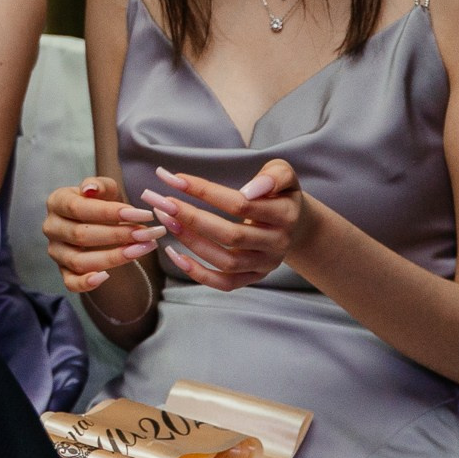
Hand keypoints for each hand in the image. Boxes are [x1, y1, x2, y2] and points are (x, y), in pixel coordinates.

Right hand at [44, 175, 161, 292]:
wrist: (100, 223)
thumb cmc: (103, 203)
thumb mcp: (106, 189)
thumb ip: (100, 185)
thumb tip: (90, 189)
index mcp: (57, 202)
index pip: (78, 208)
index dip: (110, 212)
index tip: (144, 214)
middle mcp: (52, 227)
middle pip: (80, 235)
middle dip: (118, 235)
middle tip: (147, 234)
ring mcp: (56, 251)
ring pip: (78, 261)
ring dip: (113, 257)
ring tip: (141, 250)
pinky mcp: (63, 271)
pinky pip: (70, 282)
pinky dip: (86, 283)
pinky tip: (106, 277)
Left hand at [140, 161, 309, 291]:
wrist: (296, 224)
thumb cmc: (279, 194)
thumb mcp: (283, 174)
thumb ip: (273, 175)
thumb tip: (252, 189)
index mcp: (285, 215)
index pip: (240, 204)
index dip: (205, 192)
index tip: (174, 179)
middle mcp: (277, 243)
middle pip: (231, 235)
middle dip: (192, 218)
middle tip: (162, 202)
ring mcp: (265, 263)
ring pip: (226, 261)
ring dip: (191, 242)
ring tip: (165, 221)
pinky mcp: (253, 277)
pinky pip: (225, 283)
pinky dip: (198, 274)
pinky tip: (174, 255)